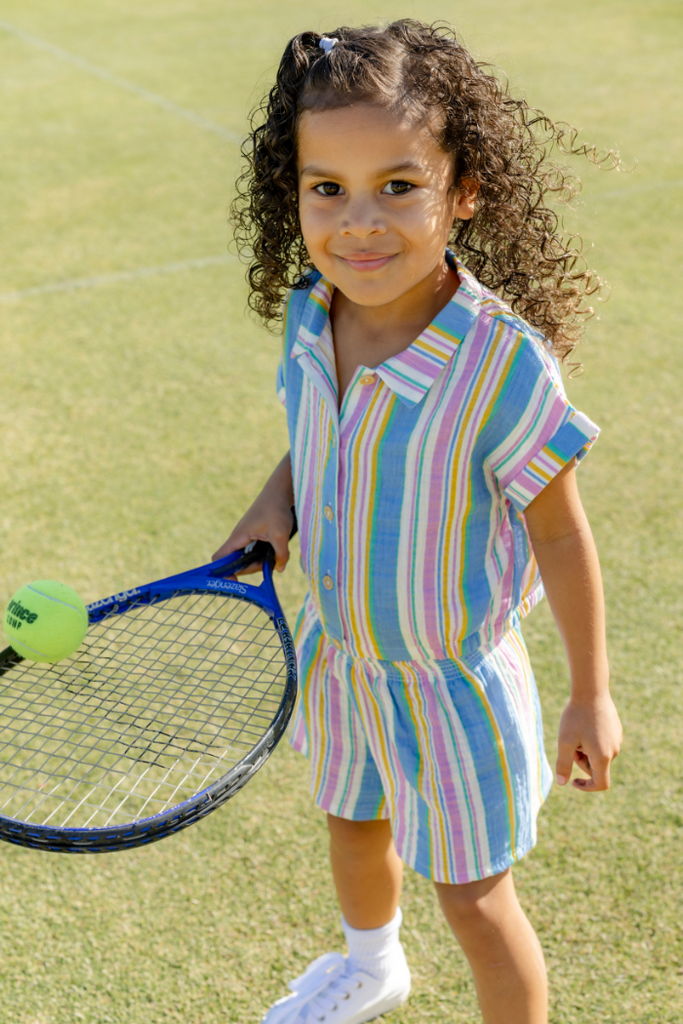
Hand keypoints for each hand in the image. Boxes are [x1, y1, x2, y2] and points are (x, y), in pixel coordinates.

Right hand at [212, 453, 294, 574]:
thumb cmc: (276, 509)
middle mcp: (239, 538)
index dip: (222, 571)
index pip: (219, 558)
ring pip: (246, 558)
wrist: (279, 491)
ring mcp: (245, 537)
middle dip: (251, 567)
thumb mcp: (281, 534)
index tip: (235, 580)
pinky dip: (262, 554)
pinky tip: (275, 550)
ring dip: (259, 561)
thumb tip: (279, 569)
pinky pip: (253, 551)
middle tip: (268, 562)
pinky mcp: (253, 536)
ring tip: (274, 554)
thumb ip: (280, 554)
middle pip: (236, 563)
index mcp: (238, 537)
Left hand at [555, 694, 621, 791]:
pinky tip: (585, 725)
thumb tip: (562, 783)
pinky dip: (593, 742)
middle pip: (598, 768)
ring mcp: (618, 740)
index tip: (574, 781)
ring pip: (600, 756)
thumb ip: (563, 764)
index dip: (587, 787)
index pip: (601, 784)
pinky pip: (605, 744)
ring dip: (587, 751)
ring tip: (578, 733)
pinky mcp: (617, 731)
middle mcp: (614, 750)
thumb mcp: (565, 741)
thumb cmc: (576, 716)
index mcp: (603, 756)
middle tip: (571, 745)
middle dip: (582, 762)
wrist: (591, 690)